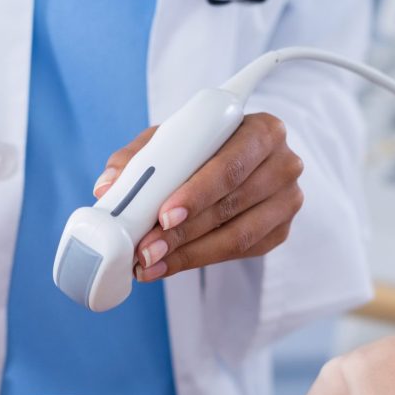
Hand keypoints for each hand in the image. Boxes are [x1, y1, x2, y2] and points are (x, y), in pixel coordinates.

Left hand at [93, 113, 303, 281]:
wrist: (238, 163)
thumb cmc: (202, 147)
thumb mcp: (170, 140)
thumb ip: (137, 158)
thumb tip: (106, 187)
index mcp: (262, 129)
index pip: (230, 164)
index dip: (197, 191)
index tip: (163, 215)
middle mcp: (284, 163)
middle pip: (232, 204)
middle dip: (184, 232)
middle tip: (146, 249)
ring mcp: (287, 200)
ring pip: (237, 235)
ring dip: (188, 254)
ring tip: (150, 263)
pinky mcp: (281, 231)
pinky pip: (241, 252)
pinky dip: (199, 261)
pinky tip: (168, 265)